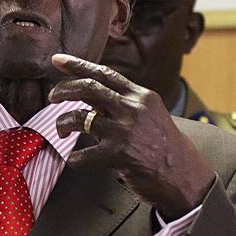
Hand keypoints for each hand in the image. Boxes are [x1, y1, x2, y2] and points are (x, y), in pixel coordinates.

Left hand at [49, 53, 213, 218]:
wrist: (184, 175)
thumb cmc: (164, 146)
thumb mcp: (150, 114)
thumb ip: (124, 103)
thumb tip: (92, 95)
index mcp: (140, 96)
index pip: (104, 73)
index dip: (77, 65)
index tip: (57, 61)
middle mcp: (132, 109)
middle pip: (88, 89)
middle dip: (63, 90)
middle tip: (52, 96)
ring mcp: (125, 131)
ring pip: (79, 118)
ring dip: (62, 123)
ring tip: (60, 130)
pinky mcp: (119, 155)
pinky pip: (83, 155)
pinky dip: (74, 158)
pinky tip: (75, 159)